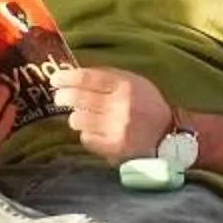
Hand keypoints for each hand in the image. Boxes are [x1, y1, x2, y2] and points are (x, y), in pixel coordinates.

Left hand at [49, 65, 176, 165]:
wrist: (168, 135)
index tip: (55, 79)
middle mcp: (120, 106)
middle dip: (63, 97)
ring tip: (81, 116)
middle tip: (60, 98)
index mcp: (125, 85)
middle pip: (77, 98)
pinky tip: (94, 132)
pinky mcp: (114, 148)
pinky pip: (86, 139)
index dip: (66, 78)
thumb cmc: (147, 104)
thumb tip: (74, 74)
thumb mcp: (133, 82)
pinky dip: (86, 135)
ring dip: (76, 117)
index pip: (87, 78)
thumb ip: (107, 77)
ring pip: (78, 120)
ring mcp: (116, 128)